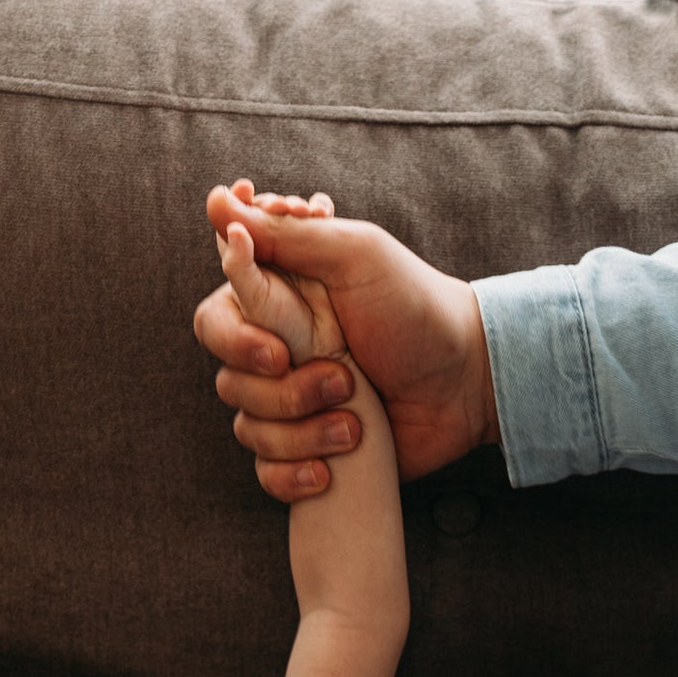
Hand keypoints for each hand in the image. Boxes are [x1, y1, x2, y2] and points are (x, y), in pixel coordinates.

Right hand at [195, 179, 498, 500]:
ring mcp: (290, 403)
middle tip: (342, 379)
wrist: (463, 382)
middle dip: (284, 390)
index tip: (282, 347)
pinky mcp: (307, 449)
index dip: (236, 340)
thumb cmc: (414, 307)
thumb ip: (284, 234)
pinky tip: (330, 470)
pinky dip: (294, 476)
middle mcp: (275, 351)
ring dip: (303, 431)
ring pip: (249, 430)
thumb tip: (217, 200)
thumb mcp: (354, 255)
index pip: (213, 321)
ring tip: (356, 422)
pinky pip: (266, 473)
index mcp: (275, 302)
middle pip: (229, 381)